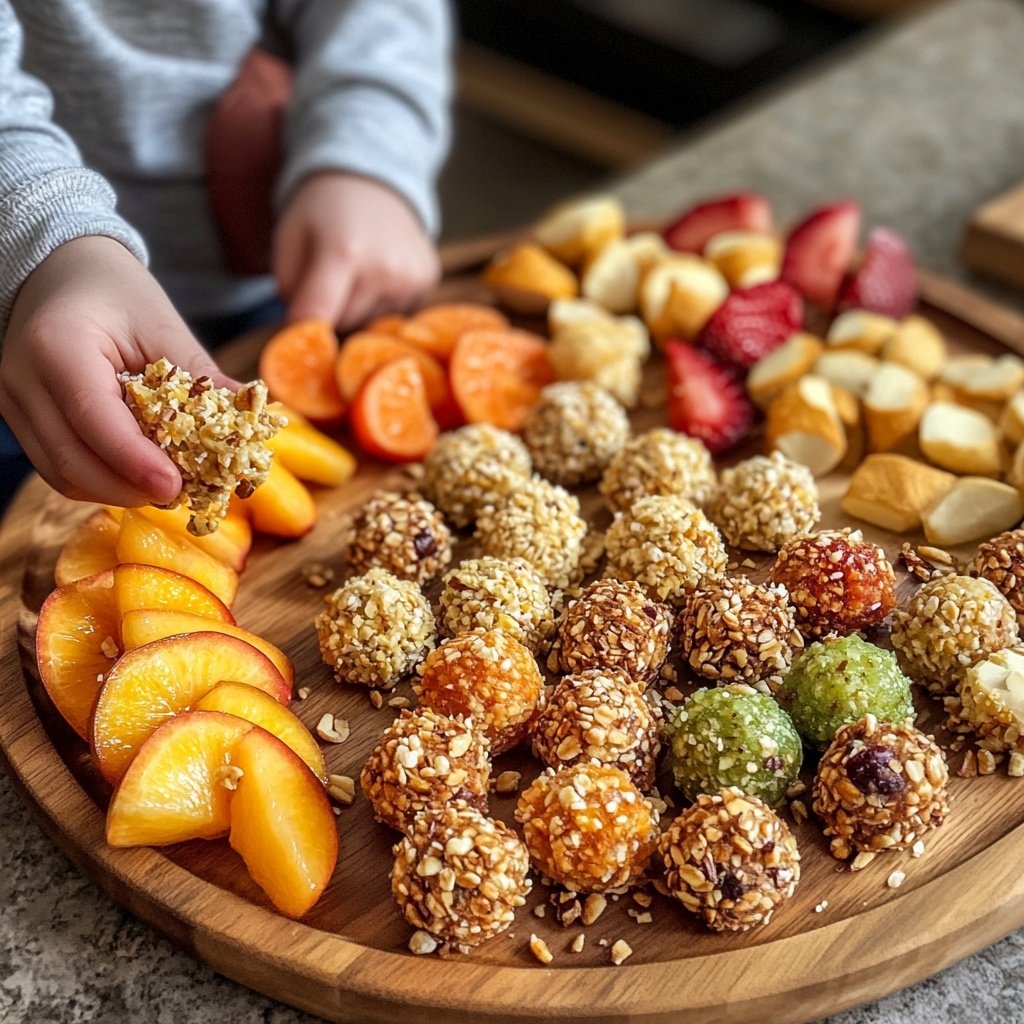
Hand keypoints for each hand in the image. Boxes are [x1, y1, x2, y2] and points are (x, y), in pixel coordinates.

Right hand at [0, 236, 232, 505]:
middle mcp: (23, 380)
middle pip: (71, 461)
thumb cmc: (113, 290)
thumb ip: (199, 374)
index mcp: (59, 346)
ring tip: (166, 485)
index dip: (135, 461)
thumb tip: (249, 421)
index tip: (177, 486)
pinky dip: (101, 479)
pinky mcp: (20, 419)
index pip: (93, 418)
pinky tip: (138, 473)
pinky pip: (58, 466)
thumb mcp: (161, 323)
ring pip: (61, 474)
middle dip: (130, 488)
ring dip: (116, 490)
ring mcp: (13, 404)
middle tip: (182, 493)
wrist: (59, 270)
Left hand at [274, 171, 439, 329]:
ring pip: (370, 322)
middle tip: (327, 282)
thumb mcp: (289, 239)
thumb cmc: (321, 211)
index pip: (318, 315)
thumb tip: (302, 332)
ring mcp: (410, 277)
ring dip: (357, 308)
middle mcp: (383, 268)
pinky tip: (378, 273)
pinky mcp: (427, 280)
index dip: (302, 328)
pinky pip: (395, 313)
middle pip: (345, 323)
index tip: (295, 331)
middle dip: (330, 312)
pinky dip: (381, 301)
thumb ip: (289, 290)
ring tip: (356, 273)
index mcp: (342, 251)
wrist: (371, 179)